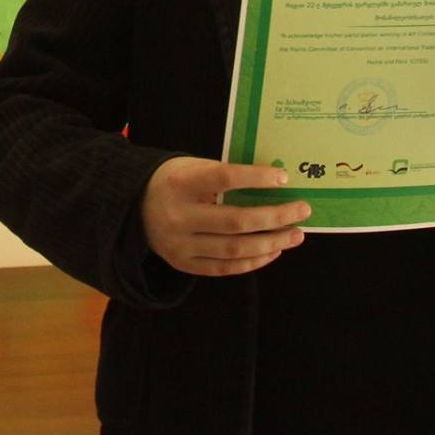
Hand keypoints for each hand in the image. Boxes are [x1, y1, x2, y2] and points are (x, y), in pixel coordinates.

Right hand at [138, 157, 308, 276]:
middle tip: (302, 211)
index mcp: (179, 184)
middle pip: (236, 221)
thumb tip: (271, 183)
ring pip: (234, 249)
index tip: (284, 178)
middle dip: (275, 217)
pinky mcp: (184, 264)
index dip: (255, 178)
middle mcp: (179, 216)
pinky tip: (273, 251)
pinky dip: (253, 260)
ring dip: (272, 242)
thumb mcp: (189, 167)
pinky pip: (225, 267)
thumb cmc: (171, 181)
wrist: (131, 206)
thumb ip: (222, 175)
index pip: (224, 179)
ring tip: (296, 235)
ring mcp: (180, 245)